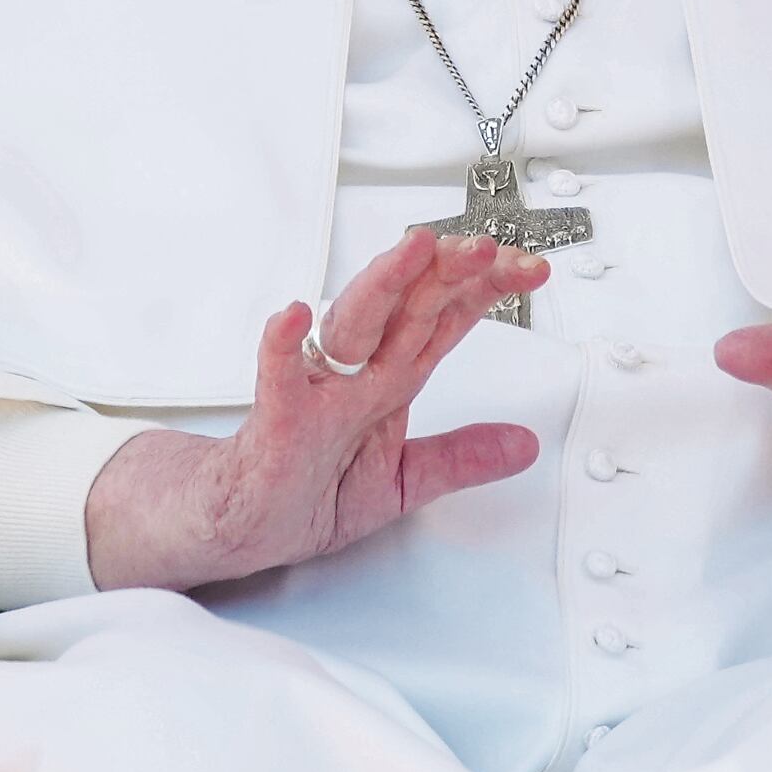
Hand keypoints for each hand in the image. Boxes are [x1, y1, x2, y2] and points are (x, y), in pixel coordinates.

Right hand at [86, 230, 546, 590]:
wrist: (240, 524)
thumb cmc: (309, 488)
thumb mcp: (401, 480)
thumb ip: (460, 459)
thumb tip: (524, 445)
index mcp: (388, 377)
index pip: (443, 320)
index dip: (484, 291)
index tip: (531, 269)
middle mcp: (355, 372)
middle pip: (407, 308)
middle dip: (446, 273)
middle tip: (483, 247)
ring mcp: (315, 392)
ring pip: (352, 326)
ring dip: (384, 286)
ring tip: (414, 250)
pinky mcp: (275, 423)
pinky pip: (277, 382)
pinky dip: (283, 349)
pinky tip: (293, 317)